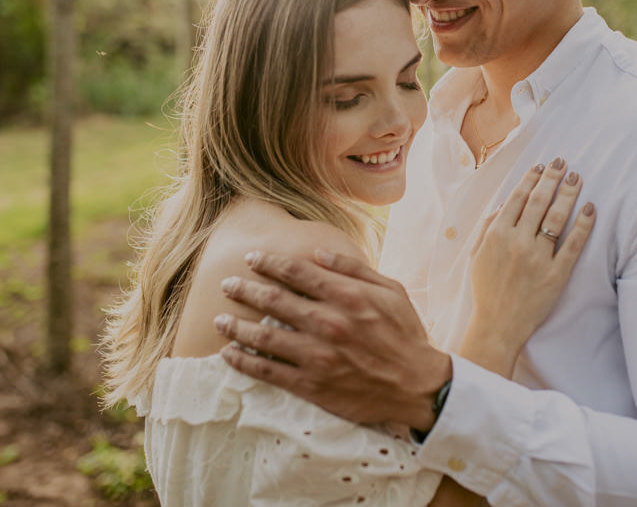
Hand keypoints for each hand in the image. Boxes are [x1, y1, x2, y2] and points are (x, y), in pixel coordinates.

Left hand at [214, 250, 451, 429]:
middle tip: (227, 284)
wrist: (417, 385)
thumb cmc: (404, 333)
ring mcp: (318, 356)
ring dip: (236, 325)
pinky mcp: (312, 385)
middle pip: (273, 300)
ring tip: (220, 319)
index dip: (269, 263)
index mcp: (347, 296)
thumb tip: (319, 251)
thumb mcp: (391, 290)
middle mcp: (328, 323)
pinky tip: (229, 354)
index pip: (296, 272)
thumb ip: (354, 269)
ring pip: (264, 336)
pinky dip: (244, 362)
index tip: (251, 259)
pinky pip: (269, 371)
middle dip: (244, 289)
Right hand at [460, 158, 594, 375]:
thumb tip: (504, 203)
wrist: (498, 326)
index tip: (541, 166)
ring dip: (568, 194)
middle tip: (562, 162)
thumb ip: (487, 226)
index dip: (530, 179)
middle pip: (538, 201)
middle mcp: (518, 242)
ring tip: (576, 177)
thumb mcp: (475, 255)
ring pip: (557, 217)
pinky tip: (590, 208)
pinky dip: (583, 224)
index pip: (516, 198)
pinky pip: (574, 244)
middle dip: (551, 178)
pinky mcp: (557, 274)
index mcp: (496, 235)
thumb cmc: (485, 290)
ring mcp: (538, 258)